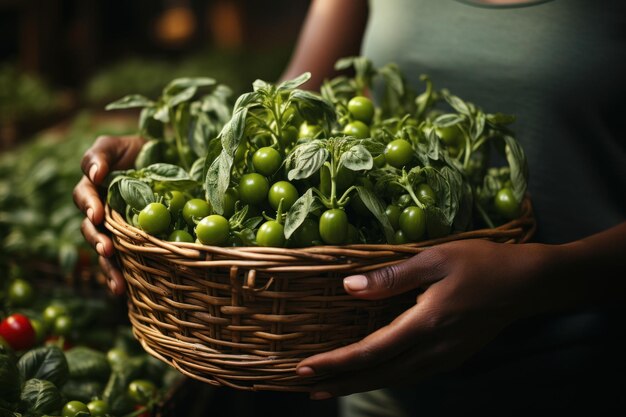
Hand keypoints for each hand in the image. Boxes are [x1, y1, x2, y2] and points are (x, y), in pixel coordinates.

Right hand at [73, 135, 144, 294]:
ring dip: (110, 268)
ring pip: (107, 251)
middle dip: (98, 242)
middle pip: (93, 231)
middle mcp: (103, 212)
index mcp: (94, 189)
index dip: (89, 207)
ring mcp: (119, 229)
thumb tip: (94, 174)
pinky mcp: (136, 241)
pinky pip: (129, 260)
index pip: (85, 199)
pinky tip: (127, 292)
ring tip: (118, 284)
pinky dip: (127, 276)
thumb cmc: (136, 150)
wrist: (165, 158)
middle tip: (107, 251)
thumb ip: (99, 155)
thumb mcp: (116, 145)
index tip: (98, 214)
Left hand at [296, 239, 546, 398]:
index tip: (304, 369)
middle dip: (339, 382)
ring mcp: (444, 358)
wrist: (527, 284)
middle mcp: (433, 350)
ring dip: (359, 384)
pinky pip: (409, 375)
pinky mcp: (451, 357)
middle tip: (306, 388)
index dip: (335, 363)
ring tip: (330, 388)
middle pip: (378, 375)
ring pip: (394, 379)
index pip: (370, 352)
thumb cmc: (481, 264)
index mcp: (425, 324)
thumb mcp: (435, 260)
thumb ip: (391, 277)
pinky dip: (383, 378)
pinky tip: (371, 375)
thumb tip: (349, 288)